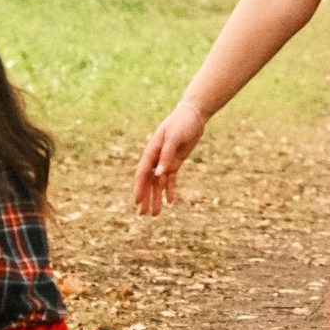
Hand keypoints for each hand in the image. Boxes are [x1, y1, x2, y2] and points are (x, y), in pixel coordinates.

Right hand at [134, 99, 206, 213]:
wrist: (193, 115)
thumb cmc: (181, 124)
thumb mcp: (174, 139)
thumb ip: (166, 156)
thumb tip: (158, 175)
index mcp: (152, 151)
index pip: (143, 173)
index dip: (139, 188)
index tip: (137, 202)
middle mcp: (156, 158)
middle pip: (149, 182)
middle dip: (146, 198)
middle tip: (144, 215)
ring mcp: (165, 160)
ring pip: (159, 183)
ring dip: (157, 197)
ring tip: (156, 214)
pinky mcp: (175, 161)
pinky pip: (170, 179)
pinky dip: (169, 189)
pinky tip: (170, 201)